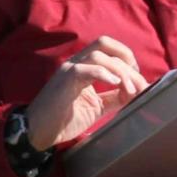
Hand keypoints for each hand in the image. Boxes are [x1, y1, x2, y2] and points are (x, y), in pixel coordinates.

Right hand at [25, 35, 149, 149]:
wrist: (37, 133)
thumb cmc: (63, 120)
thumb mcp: (96, 107)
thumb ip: (113, 98)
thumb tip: (136, 92)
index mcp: (82, 66)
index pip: (107, 47)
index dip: (127, 58)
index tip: (137, 79)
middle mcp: (75, 63)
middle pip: (105, 44)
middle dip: (128, 61)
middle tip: (138, 84)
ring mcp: (69, 70)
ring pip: (99, 55)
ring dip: (121, 71)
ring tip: (131, 90)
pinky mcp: (64, 81)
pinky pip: (86, 69)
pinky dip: (104, 74)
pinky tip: (116, 85)